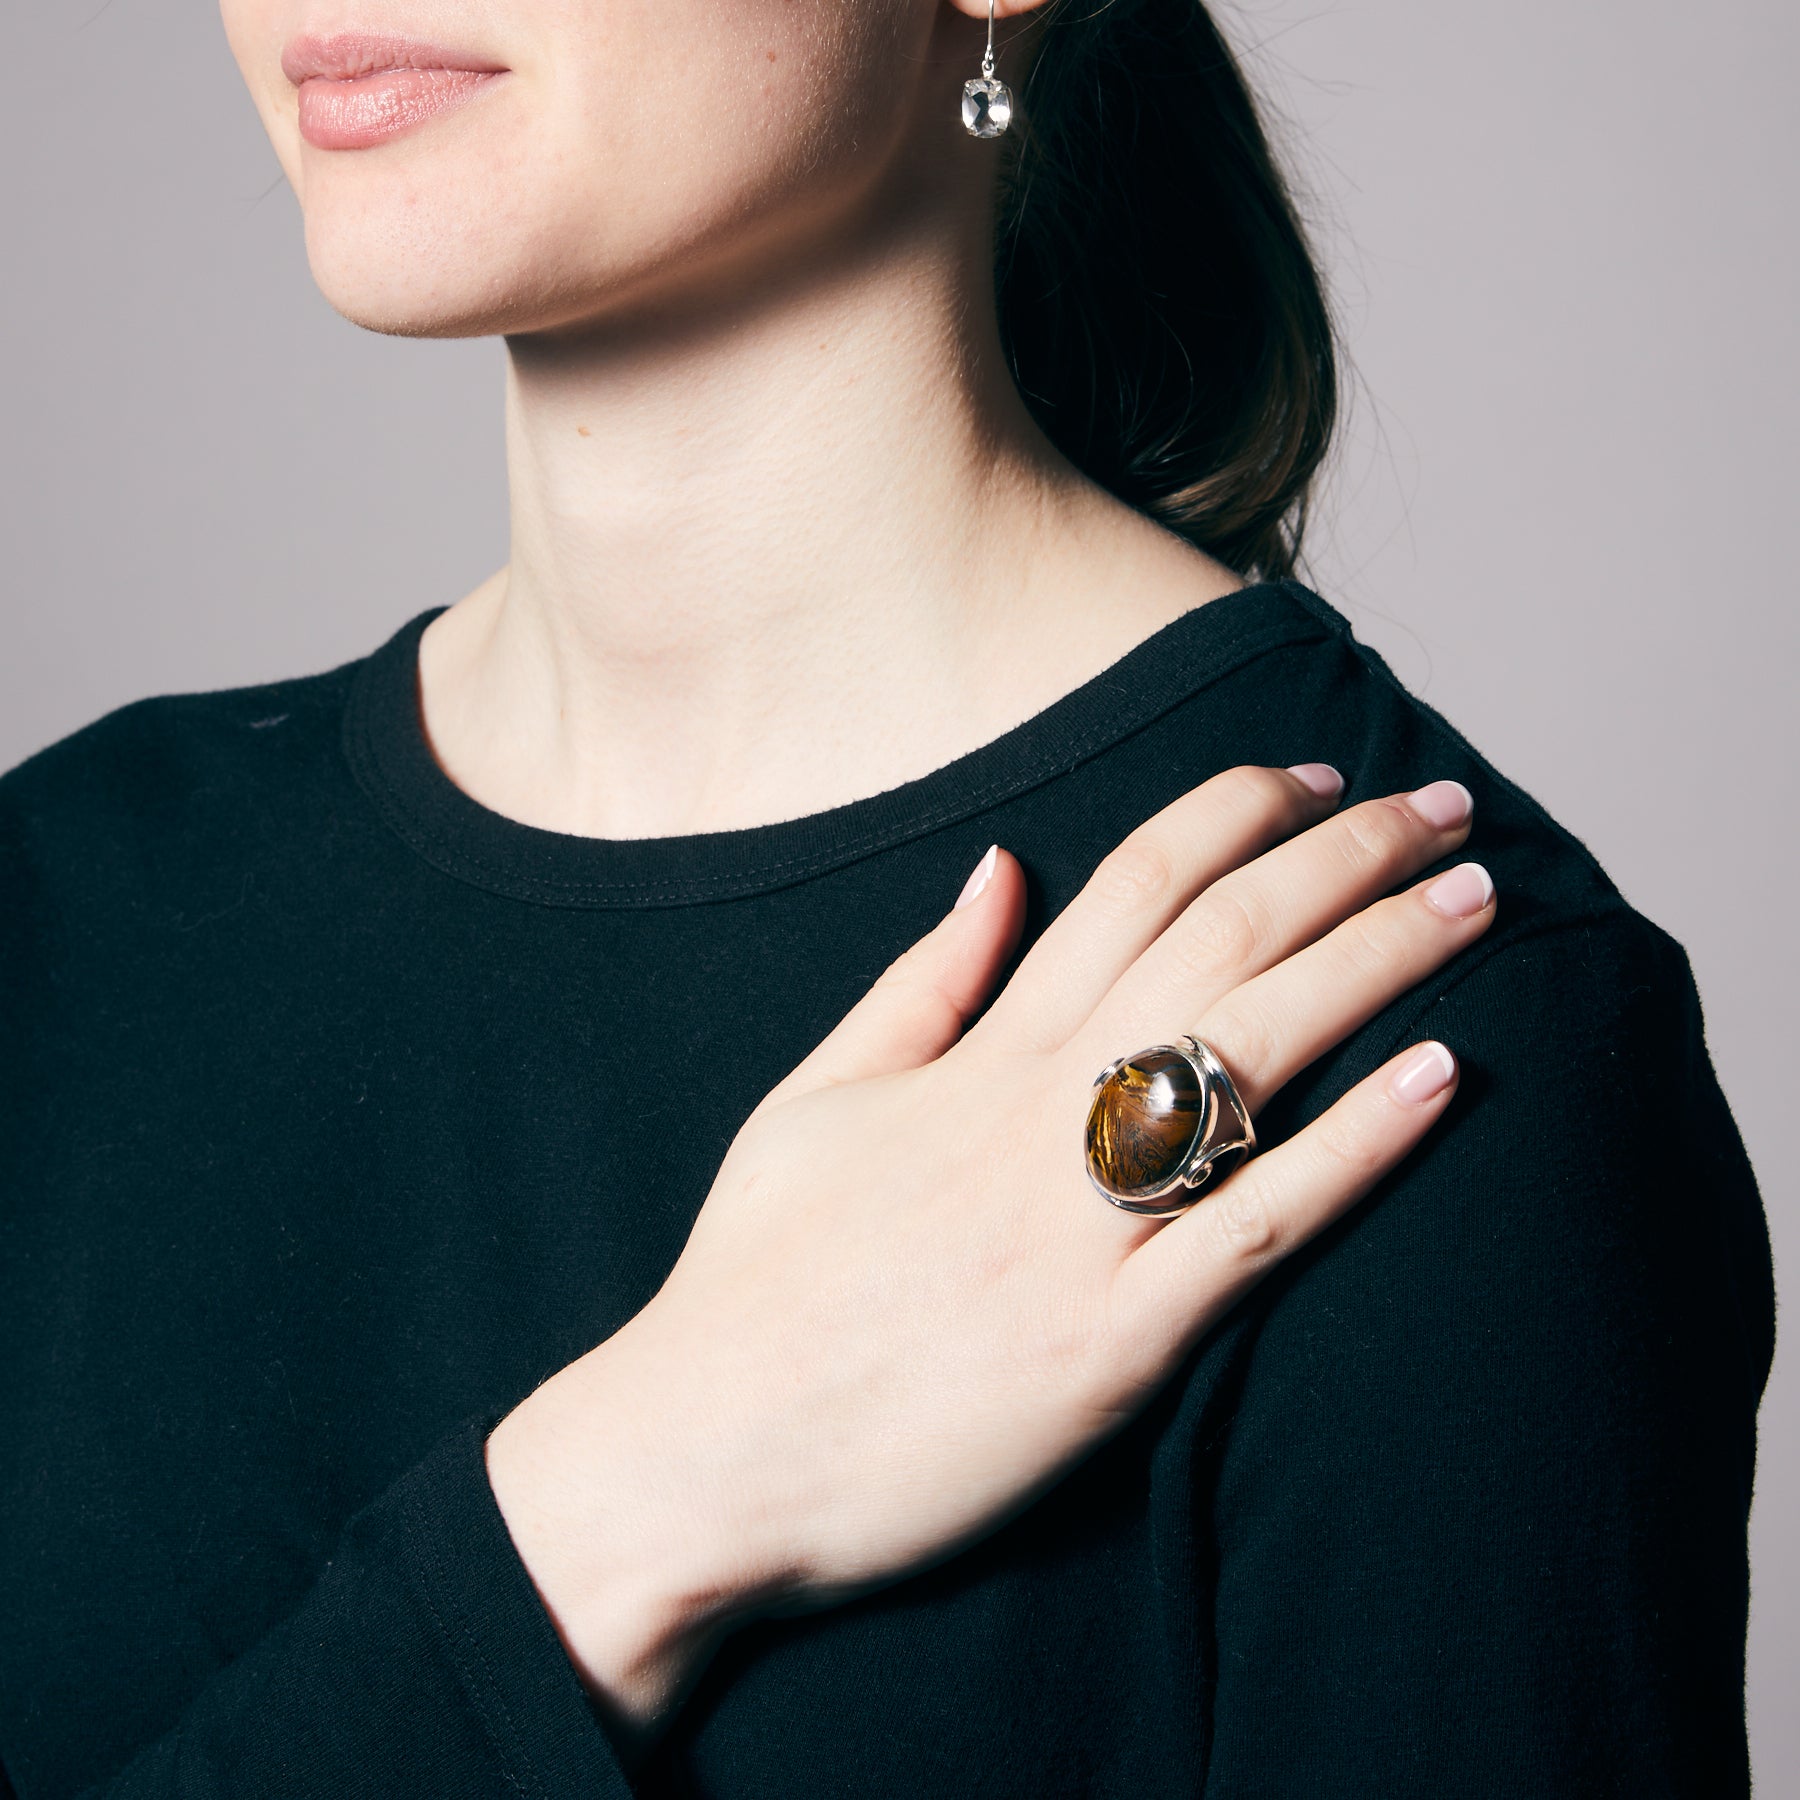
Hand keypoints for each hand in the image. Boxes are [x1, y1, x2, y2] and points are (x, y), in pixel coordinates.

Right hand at [486, 765, 1493, 1755]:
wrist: (703, 1453)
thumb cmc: (757, 1275)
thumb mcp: (820, 1096)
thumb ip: (921, 980)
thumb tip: (1001, 868)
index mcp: (977, 1053)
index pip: (1132, 882)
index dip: (1238, 812)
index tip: (1319, 778)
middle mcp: (1040, 1113)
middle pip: (1223, 940)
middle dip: (1348, 857)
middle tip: (1443, 806)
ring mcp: (1081, 1226)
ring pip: (1257, 1053)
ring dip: (1380, 960)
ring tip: (1478, 900)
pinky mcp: (1113, 1345)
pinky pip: (1255, 1225)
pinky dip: (1358, 1146)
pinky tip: (1444, 1076)